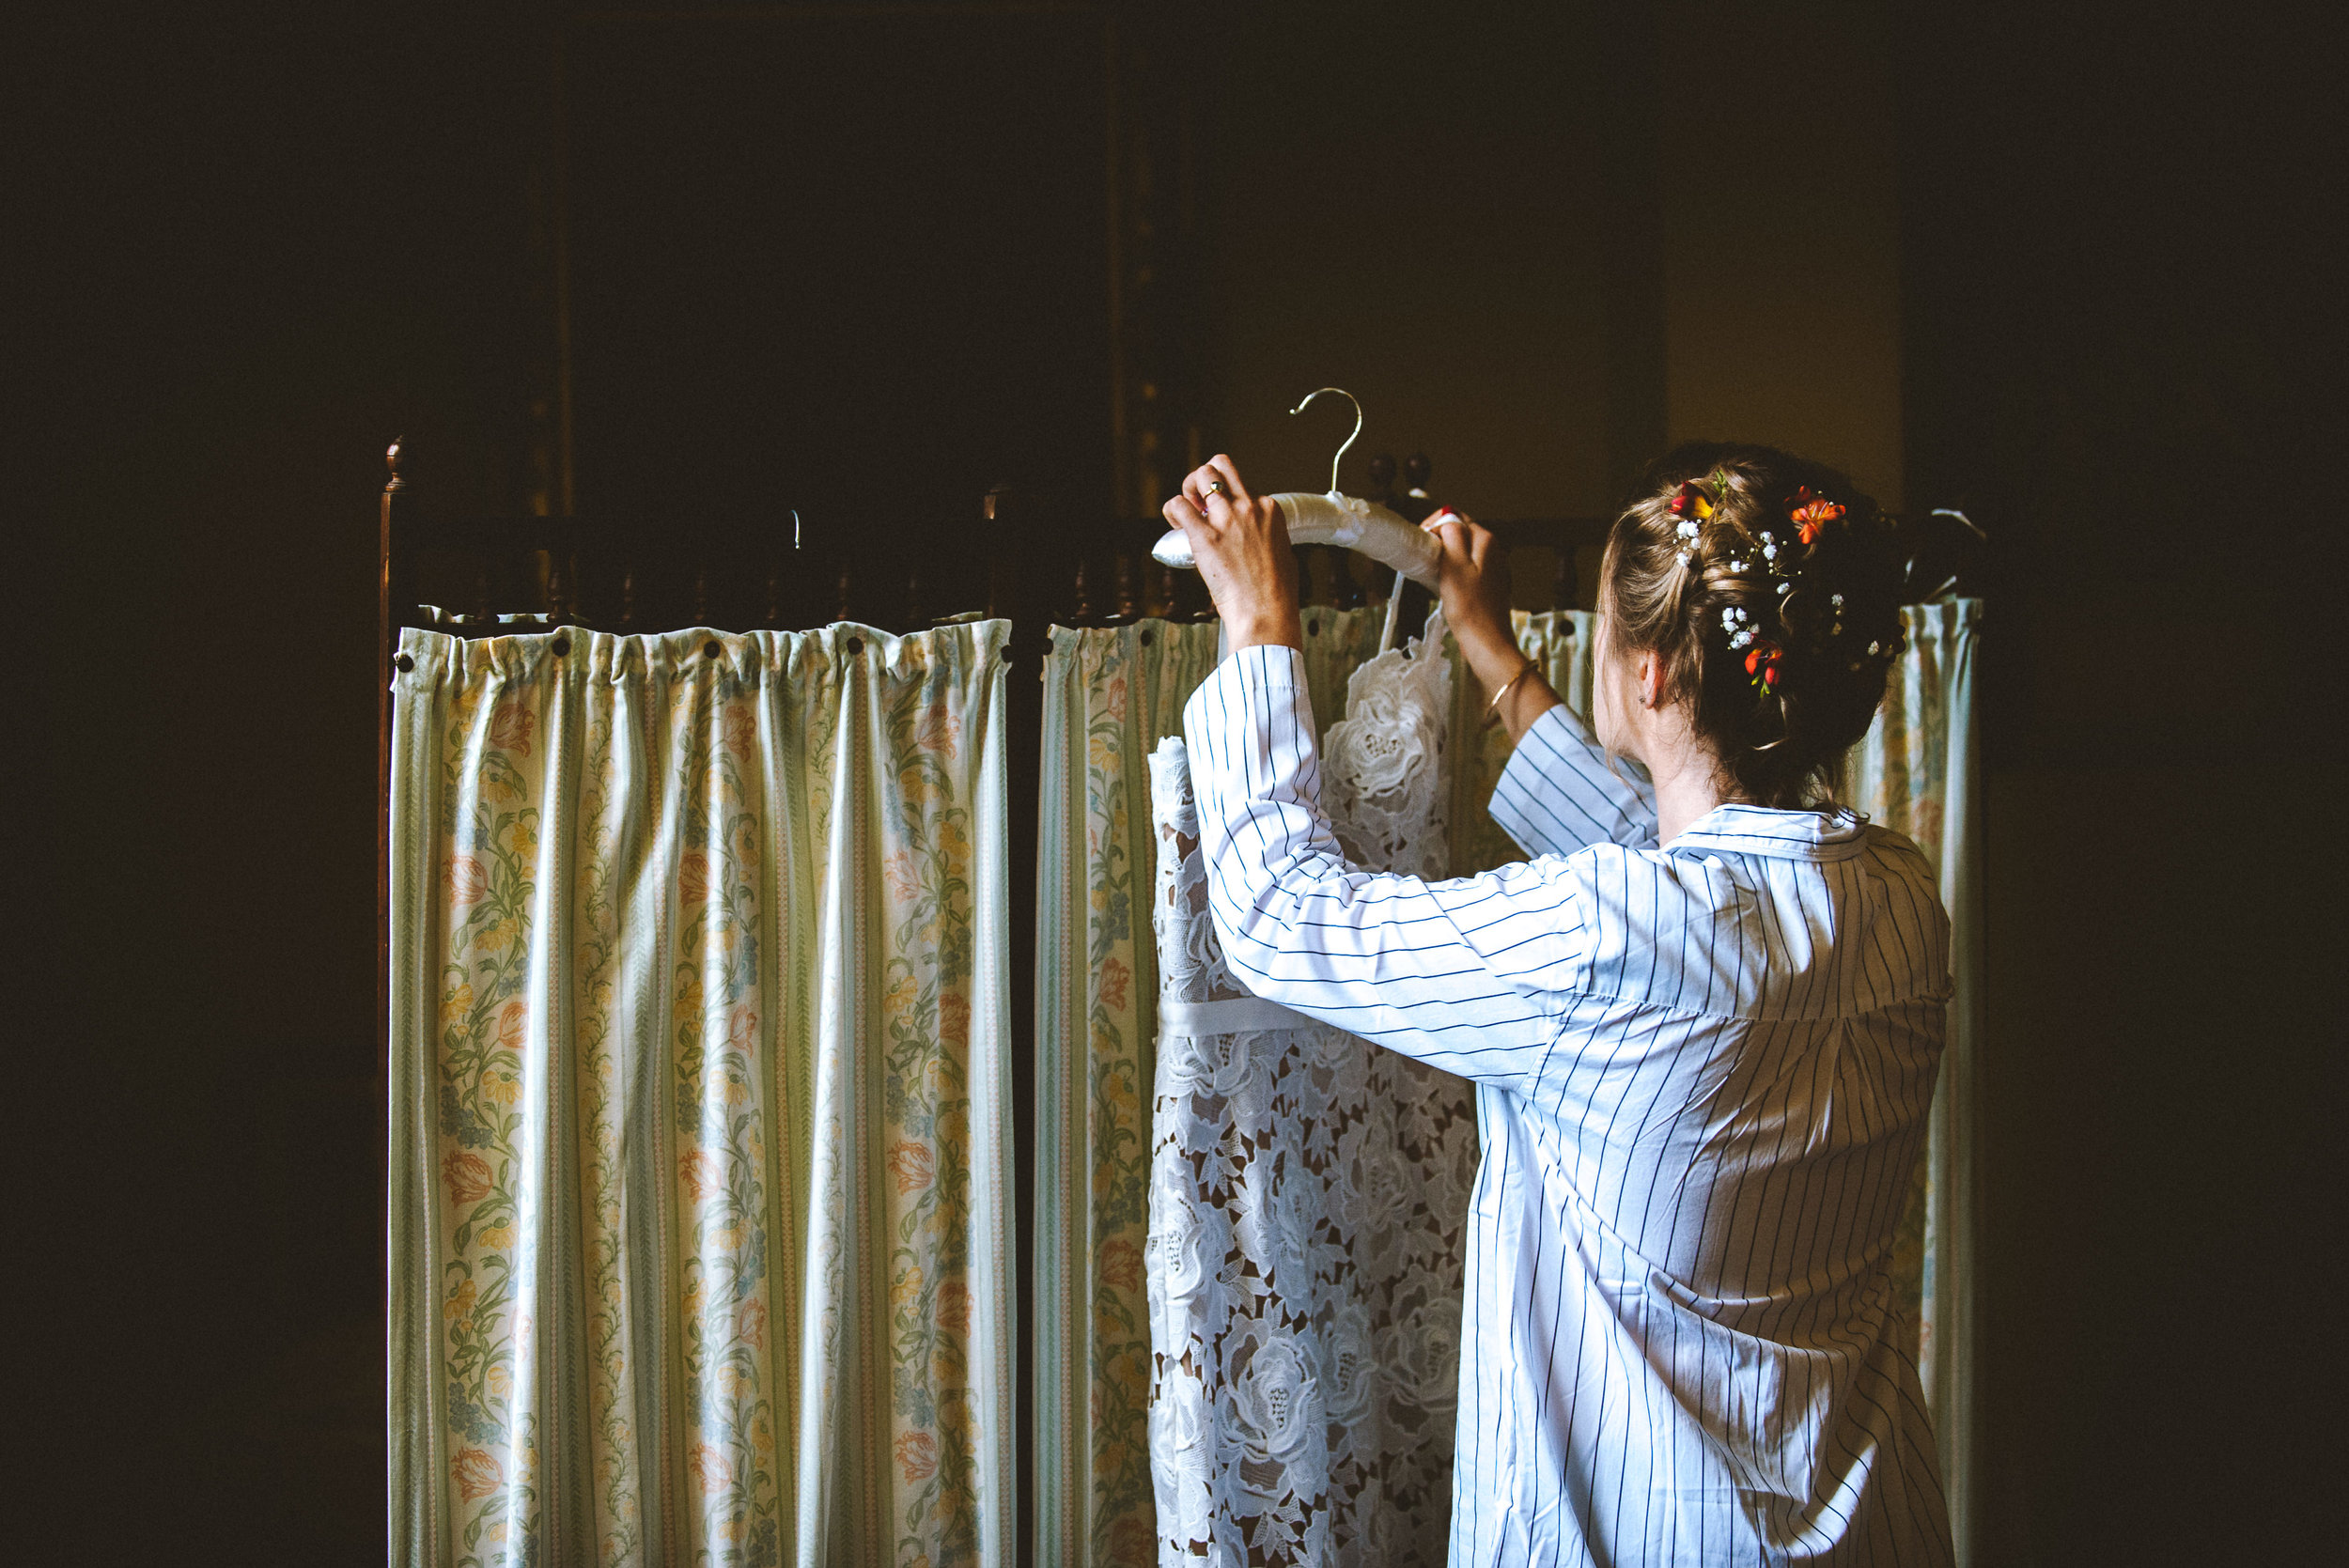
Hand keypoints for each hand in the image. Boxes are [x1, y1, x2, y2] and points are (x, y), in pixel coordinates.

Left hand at [1162, 455, 1303, 649]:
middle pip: (1220, 466)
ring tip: (1187, 511)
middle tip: (1198, 501)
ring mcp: (1226, 519)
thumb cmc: (1277, 592)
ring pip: (1200, 476)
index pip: (1242, 484)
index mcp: (1269, 509)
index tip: (1221, 516)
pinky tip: (1175, 524)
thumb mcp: (1283, 553)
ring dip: (1188, 489)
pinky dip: (1172, 510)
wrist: (1266, 611)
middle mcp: (1248, 507)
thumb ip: (1269, 537)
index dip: (1227, 498)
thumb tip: (1260, 539)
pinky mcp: (1204, 536)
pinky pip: (1178, 504)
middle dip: (1204, 479)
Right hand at [1424, 507, 1560, 738]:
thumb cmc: (1468, 606)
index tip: (1419, 542)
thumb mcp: (1453, 565)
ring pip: (1463, 550)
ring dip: (1445, 555)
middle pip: (1460, 532)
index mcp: (1485, 539)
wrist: (1486, 642)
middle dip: (1438, 539)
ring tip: (1429, 571)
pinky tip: (1444, 585)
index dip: (1433, 525)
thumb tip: (1446, 520)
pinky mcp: (1490, 584)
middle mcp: (1494, 549)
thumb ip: (1451, 535)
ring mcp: (1494, 567)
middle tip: (1421, 557)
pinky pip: (1468, 567)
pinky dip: (1454, 570)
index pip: (1454, 516)